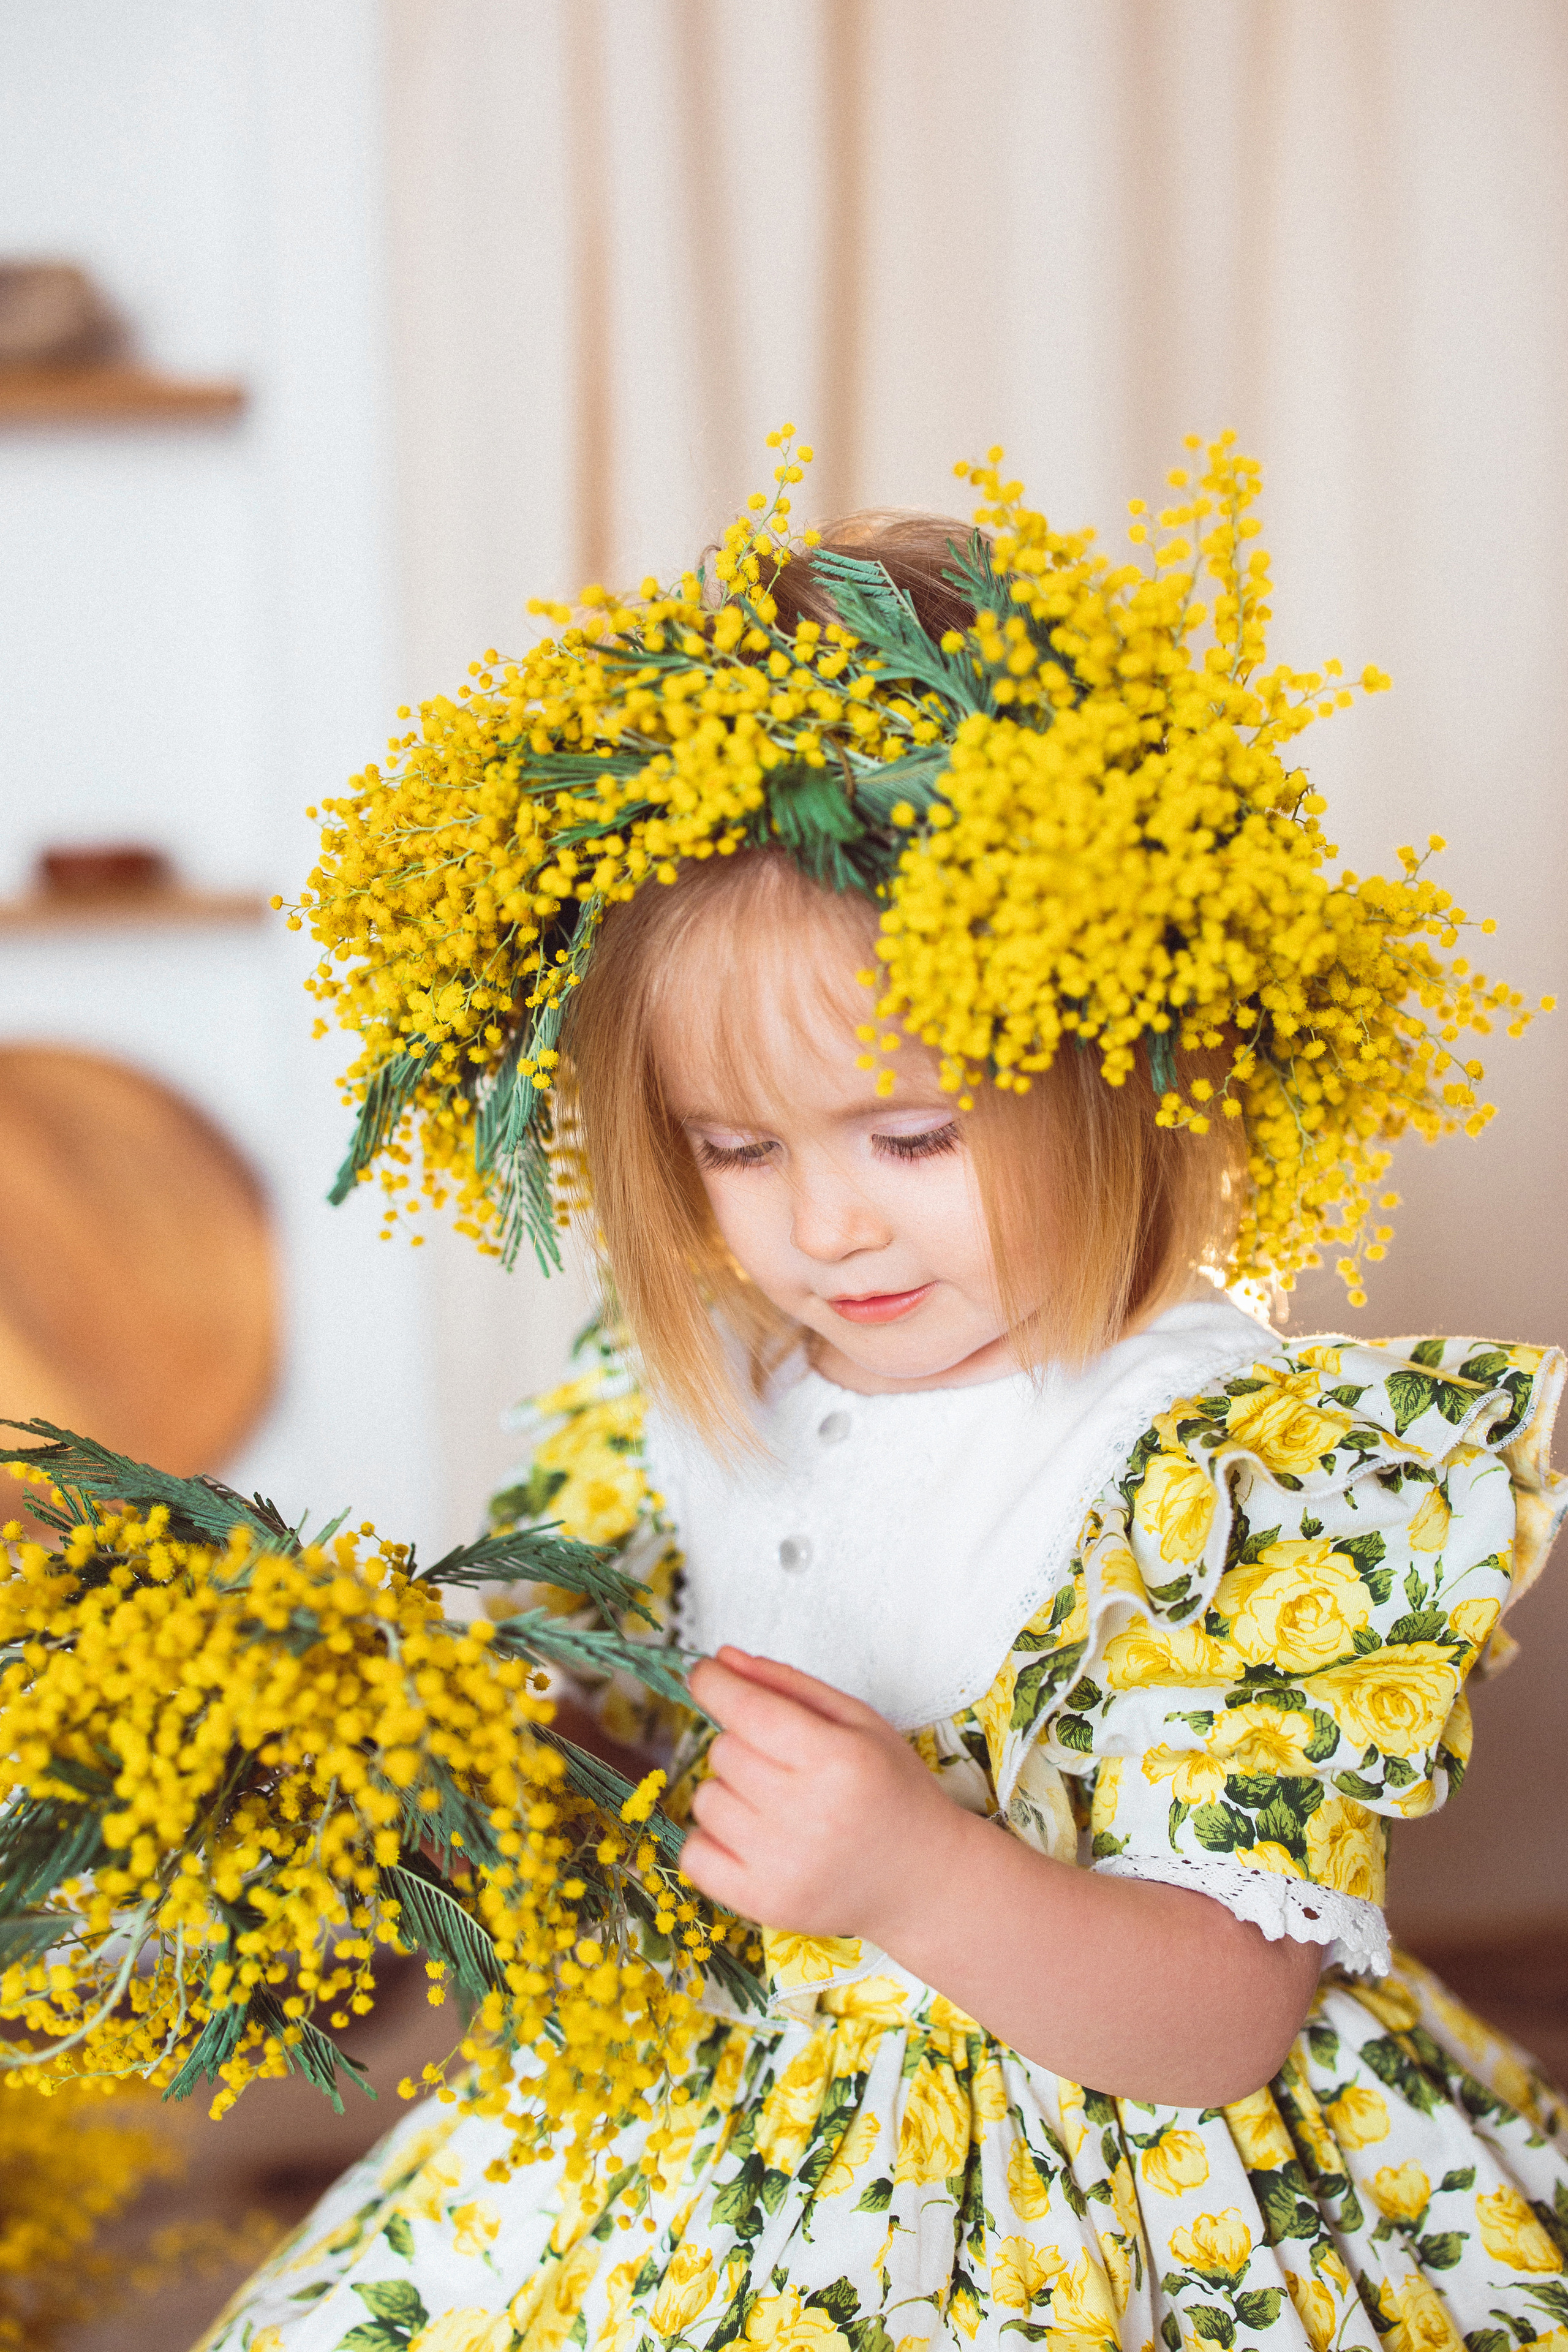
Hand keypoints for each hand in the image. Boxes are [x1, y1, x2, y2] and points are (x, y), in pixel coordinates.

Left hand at [680, 1647, 966, 1940]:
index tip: (706, 1676)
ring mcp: (781, 1865)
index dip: (714, 1684)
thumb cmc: (891, 1791)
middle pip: (723, 1751)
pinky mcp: (761, 1903)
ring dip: (730, 1792)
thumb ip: (788, 1684)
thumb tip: (722, 1659)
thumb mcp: (858, 1721)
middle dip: (743, 1744)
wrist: (921, 1879)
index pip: (748, 1709)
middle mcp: (807, 1814)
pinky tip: (753, 1838)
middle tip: (784, 1763)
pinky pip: (693, 1854)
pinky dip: (712, 1840)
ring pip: (704, 1798)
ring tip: (777, 1805)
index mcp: (837, 1760)